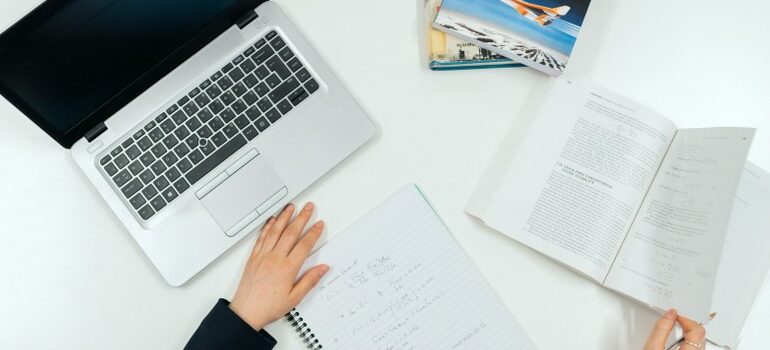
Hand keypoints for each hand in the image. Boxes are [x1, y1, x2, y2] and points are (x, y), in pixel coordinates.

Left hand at [229, 202, 328, 329]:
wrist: (246, 312)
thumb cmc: (268, 307)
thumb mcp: (294, 298)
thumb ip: (310, 281)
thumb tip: (322, 269)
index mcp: (287, 268)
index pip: (304, 245)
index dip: (313, 232)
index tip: (318, 224)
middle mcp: (275, 259)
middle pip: (291, 232)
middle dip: (302, 217)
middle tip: (309, 207)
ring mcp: (263, 256)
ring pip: (275, 231)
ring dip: (284, 217)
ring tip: (291, 207)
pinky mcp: (253, 257)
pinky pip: (262, 237)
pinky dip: (268, 227)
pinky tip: (272, 220)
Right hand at [644, 309, 705, 349]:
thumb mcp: (653, 347)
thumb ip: (661, 330)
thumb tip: (669, 314)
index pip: (696, 330)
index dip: (685, 318)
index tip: (674, 314)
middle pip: (700, 334)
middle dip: (687, 323)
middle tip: (674, 318)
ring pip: (699, 341)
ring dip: (688, 332)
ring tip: (675, 327)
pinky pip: (695, 346)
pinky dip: (688, 340)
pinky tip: (678, 338)